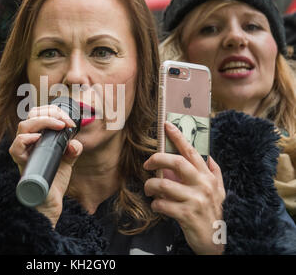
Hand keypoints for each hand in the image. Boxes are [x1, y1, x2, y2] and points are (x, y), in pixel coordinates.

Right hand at [9, 105, 82, 227]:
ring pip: (23, 126)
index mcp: (37, 137)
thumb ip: (73, 148)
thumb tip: (74, 143)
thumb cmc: (55, 179)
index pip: (38, 114)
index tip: (69, 122)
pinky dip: (26, 139)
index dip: (54, 112)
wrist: (51, 202)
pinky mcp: (22, 164)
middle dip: (50, 113)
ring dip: (43, 121)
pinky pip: (16, 148)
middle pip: (31, 116)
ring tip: (59, 126)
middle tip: (65, 122)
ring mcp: (23, 152)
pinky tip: (39, 138)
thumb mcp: (68, 159)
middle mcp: (28, 143)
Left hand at [143, 121, 225, 254]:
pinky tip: (157, 206)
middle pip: (176, 162)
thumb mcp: (219, 192)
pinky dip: (155, 204)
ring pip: (163, 184)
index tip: (166, 125)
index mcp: (207, 176)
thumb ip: (214, 174)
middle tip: (147, 164)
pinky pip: (162, 204)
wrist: (216, 242)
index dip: (178, 137)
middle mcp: (203, 185)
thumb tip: (209, 158)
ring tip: (149, 190)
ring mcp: (195, 200)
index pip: (191, 151)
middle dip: (157, 159)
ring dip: (150, 186)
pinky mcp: (186, 215)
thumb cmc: (213, 213)